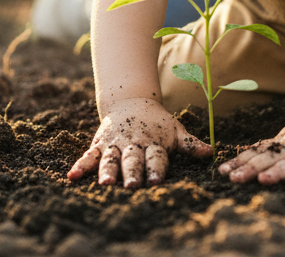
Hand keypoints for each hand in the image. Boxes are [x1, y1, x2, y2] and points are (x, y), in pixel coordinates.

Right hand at [68, 97, 211, 187]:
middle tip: (132, 185)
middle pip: (133, 159)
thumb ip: (191, 144)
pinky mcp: (100, 144)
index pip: (156, 156)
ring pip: (111, 159)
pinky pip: (89, 155)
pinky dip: (80, 166)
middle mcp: (133, 144)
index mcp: (153, 142)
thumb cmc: (157, 122)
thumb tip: (212, 153)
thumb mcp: (175, 130)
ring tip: (105, 184)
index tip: (155, 181)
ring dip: (107, 171)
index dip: (156, 168)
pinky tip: (71, 177)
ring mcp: (115, 144)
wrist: (131, 100)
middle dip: (132, 172)